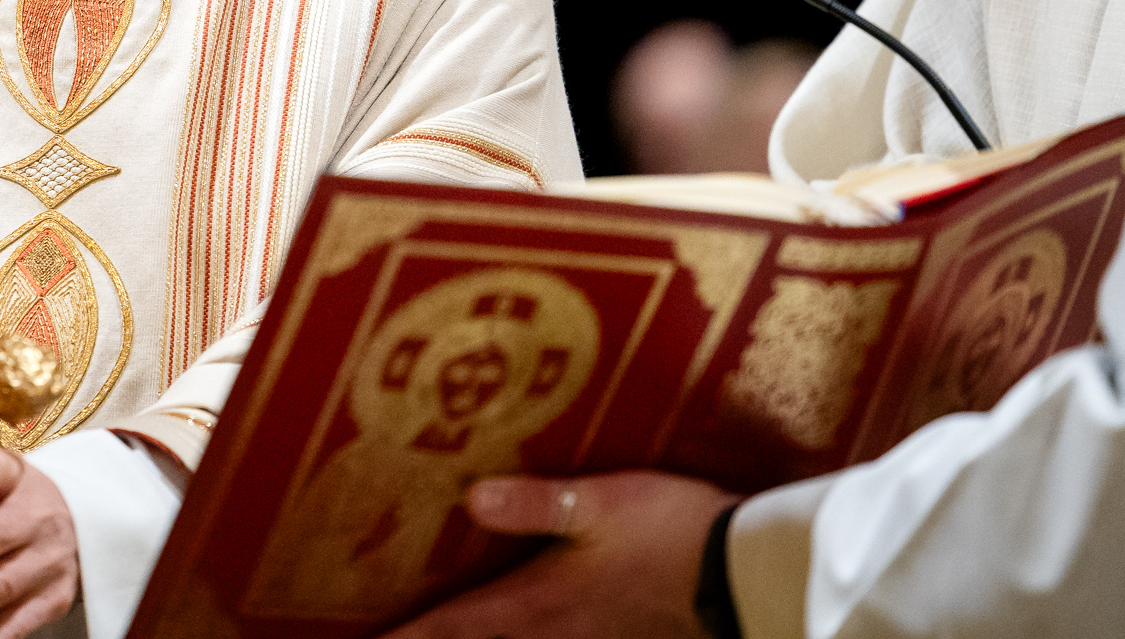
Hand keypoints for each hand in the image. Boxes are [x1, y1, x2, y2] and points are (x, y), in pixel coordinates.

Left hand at [379, 471, 737, 638]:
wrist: (744, 574)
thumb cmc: (671, 532)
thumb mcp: (601, 504)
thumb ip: (536, 504)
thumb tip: (472, 498)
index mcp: (536, 604)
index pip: (451, 629)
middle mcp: (549, 633)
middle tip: (381, 638)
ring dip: (463, 637)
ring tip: (426, 632)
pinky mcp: (606, 637)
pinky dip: (508, 635)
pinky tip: (508, 627)